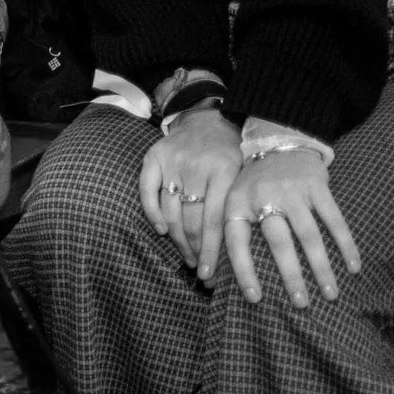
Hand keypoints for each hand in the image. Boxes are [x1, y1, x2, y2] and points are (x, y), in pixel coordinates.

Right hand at [136, 107, 240, 268]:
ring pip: (171, 211)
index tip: (209, 275)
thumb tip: (239, 254)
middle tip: (200, 271)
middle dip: (195, 250)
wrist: (210, 118)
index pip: (215, 222)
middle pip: (191, 220)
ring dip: (177, 239)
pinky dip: (152, 213)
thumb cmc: (233, 154)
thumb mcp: (245, 176)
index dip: (210, 251)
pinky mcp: (153, 157)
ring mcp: (172, 162)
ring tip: (186, 256)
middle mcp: (195, 168)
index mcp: (223, 173)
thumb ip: (238, 207)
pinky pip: (147, 191)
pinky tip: (161, 230)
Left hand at [216, 149, 363, 306]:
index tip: (255, 298)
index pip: (236, 242)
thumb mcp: (233, 200)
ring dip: (321, 268)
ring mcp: (292, 190)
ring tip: (330, 294)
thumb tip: (213, 277)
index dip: (243, 270)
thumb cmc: (253, 184)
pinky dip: (346, 246)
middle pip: (278, 243)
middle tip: (301, 304)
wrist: (279, 142)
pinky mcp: (317, 186)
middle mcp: (263, 196)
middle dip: (290, 276)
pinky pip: (334, 221)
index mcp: (236, 202)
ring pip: (309, 236)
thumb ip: (230, 234)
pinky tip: (353, 268)